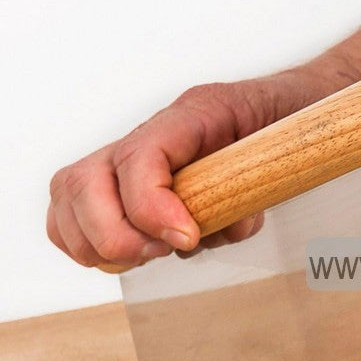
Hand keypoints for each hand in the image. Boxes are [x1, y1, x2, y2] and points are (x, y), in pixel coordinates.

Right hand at [47, 73, 319, 267]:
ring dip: (97, 241)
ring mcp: (131, 153)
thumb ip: (256, 190)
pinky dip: (86, 241)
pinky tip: (132, 253)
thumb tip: (228, 226)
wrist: (291, 107)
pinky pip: (74, 209)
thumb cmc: (289, 126)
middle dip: (115, 234)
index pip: (142, 154)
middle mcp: (151, 131)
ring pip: (69, 193)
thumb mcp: (286, 150)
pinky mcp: (127, 180)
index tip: (185, 238)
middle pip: (82, 180)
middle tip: (161, 252)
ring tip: (148, 254)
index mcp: (195, 114)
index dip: (151, 206)